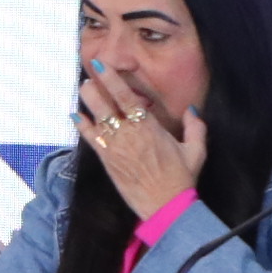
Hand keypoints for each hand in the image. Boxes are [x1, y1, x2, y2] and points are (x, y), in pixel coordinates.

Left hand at [79, 69, 205, 218]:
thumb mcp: (196, 151)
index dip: (112, 80)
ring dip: (88, 102)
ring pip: (96, 118)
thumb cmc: (181, 178)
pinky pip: (90, 139)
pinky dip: (81, 126)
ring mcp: (115, 147)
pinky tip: (75, 115)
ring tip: (84, 88)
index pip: (127, 98)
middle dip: (96, 87)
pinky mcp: (107, 161)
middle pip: (106, 104)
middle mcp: (129, 134)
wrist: (165, 206)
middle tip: (90, 73)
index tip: (103, 66)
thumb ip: (195, 127)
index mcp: (150, 128)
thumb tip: (192, 110)